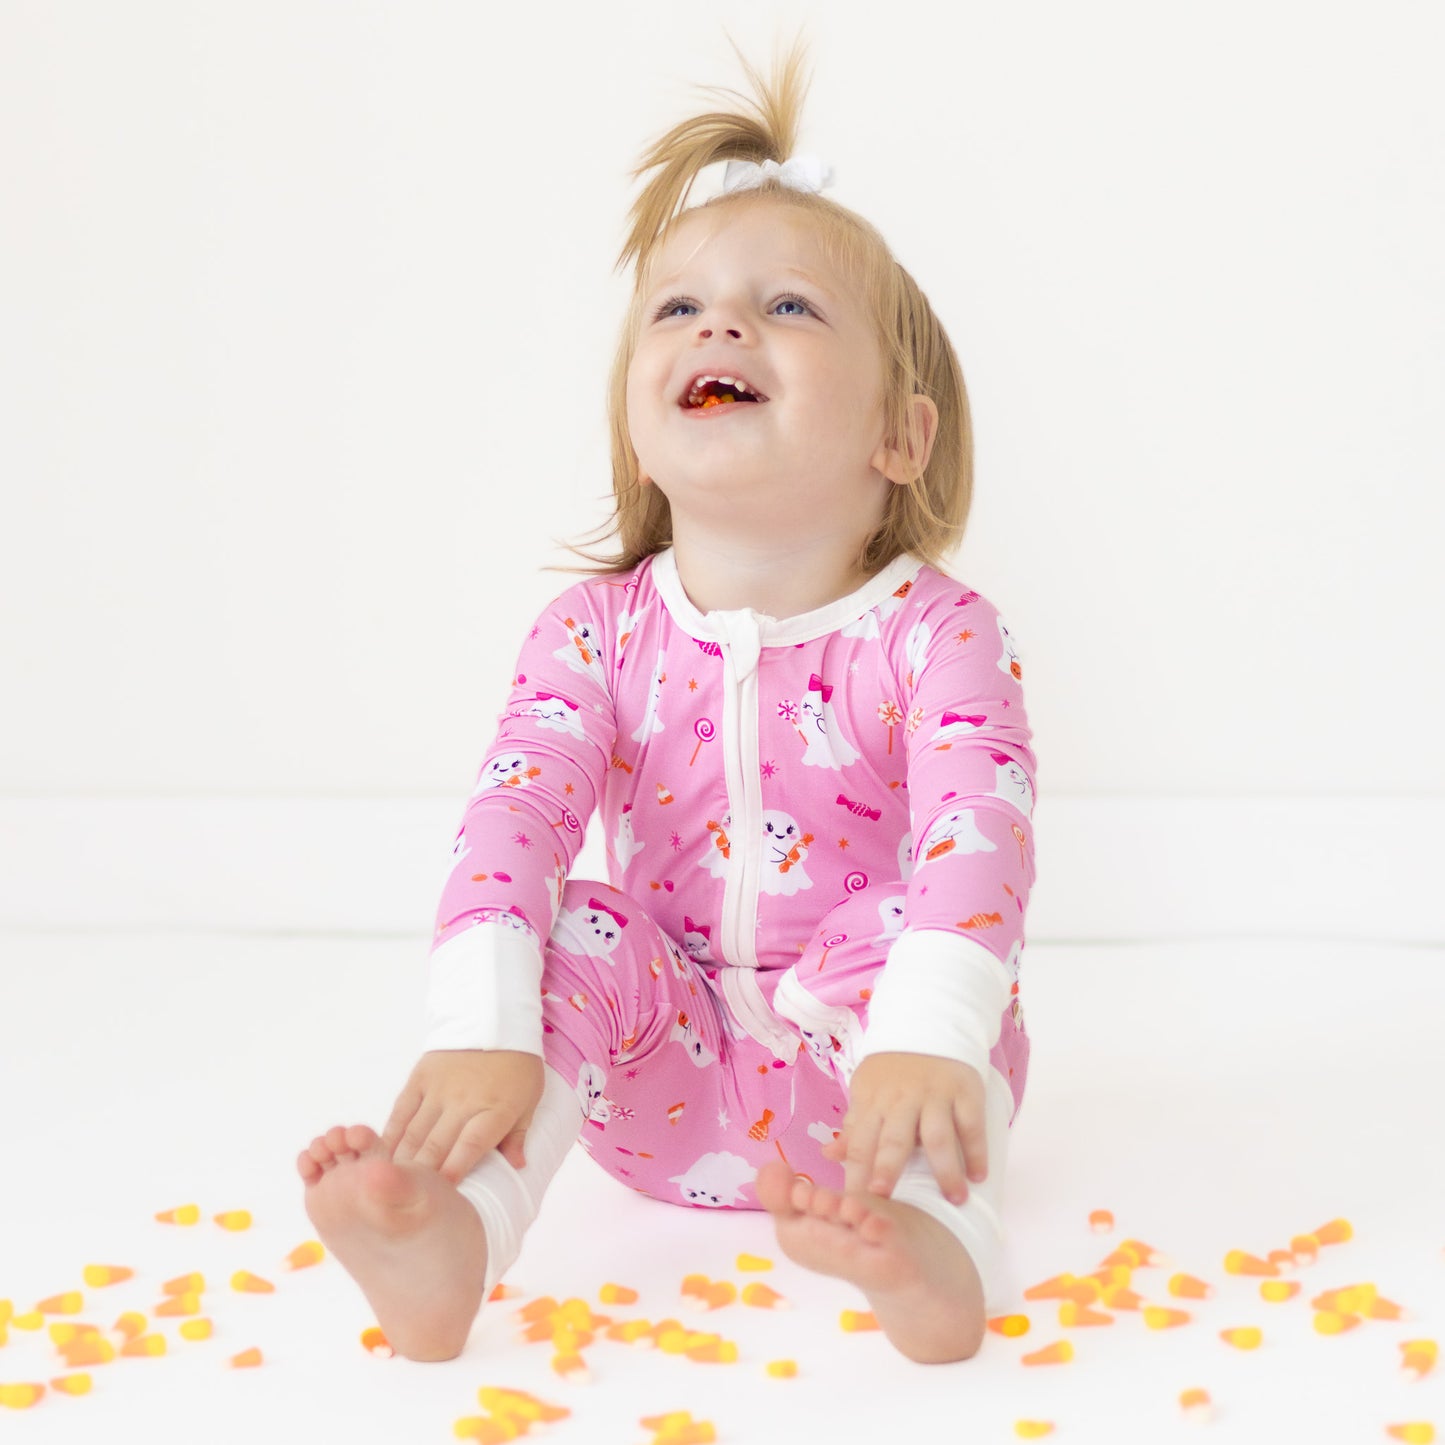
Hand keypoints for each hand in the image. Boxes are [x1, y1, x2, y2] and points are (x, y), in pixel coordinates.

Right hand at [381, 1049, 544, 1183]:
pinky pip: (402, 1111)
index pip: (470, 1148)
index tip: (440, 1196)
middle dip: (422, 1176)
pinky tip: (382, 1153)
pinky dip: (392, 1134)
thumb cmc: (518, 1064)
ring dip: (403, 1160)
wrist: (496, 1017)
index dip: (453, 1173)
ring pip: (415, 1132)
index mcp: (494, 1110)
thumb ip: (519, 1134)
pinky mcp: (421, 1077)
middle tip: (408, 1198)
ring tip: (392, 1184)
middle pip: (437, 1146)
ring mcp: (439, 1089)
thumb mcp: (530, 1098)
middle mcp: (463, 1102)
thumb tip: (517, 1167)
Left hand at [822, 1052, 986, 1204]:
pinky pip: (971, 1124)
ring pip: (938, 1135)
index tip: (853, 1204)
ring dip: (946, 1169)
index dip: (855, 1174)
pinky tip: (978, 1175)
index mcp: (874, 1102)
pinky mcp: (965, 1091)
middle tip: (887, 1200)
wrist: (929, 1025)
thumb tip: (828, 1156)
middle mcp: (903, 1099)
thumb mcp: (867, 1092)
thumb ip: (853, 1127)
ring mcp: (935, 1095)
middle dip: (888, 1168)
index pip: (860, 1143)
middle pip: (895, 1138)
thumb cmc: (893, 1072)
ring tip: (955, 1199)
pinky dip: (976, 1150)